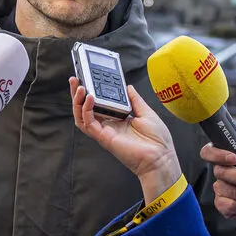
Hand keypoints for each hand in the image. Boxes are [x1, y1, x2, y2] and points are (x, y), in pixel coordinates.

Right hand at [71, 78, 181, 203]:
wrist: (161, 157)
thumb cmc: (157, 140)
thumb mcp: (147, 113)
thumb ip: (135, 100)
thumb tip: (128, 87)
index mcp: (118, 119)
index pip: (99, 104)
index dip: (92, 92)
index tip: (88, 78)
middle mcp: (109, 125)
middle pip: (86, 109)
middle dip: (78, 94)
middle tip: (75, 80)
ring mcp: (105, 132)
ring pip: (82, 117)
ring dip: (77, 102)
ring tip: (79, 87)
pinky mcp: (104, 138)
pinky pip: (89, 123)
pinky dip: (86, 110)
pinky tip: (90, 98)